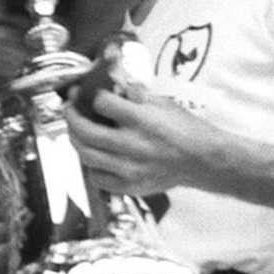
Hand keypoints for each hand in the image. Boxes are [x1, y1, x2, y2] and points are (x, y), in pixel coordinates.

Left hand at [66, 88, 219, 196]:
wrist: (203, 161)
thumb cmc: (186, 130)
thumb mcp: (163, 103)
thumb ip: (135, 95)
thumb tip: (113, 86)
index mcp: (142, 120)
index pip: (102, 103)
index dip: (91, 95)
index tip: (86, 93)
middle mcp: (132, 145)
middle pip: (85, 131)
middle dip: (71, 116)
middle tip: (70, 109)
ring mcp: (129, 169)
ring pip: (86, 155)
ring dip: (76, 140)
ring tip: (77, 131)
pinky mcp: (130, 186)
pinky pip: (98, 178)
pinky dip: (91, 166)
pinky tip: (94, 156)